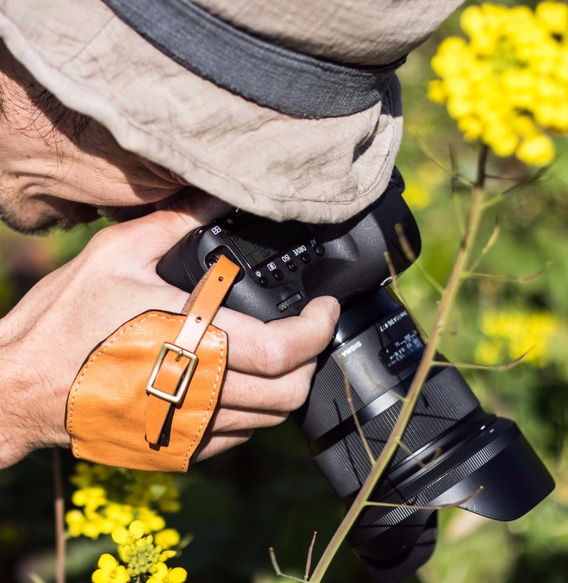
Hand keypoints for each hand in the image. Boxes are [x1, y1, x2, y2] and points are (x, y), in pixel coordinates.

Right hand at [0, 194, 339, 467]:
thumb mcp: (114, 255)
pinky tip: (238, 379)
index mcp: (191, 341)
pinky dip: (255, 408)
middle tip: (306, 328)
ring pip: (271, 417)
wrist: (22, 389)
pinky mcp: (178, 447)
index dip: (318, 328)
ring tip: (277, 350)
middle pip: (290, 391)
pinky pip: (240, 435)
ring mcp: (190, 427)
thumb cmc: (63, 324)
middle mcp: (198, 392)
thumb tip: (214, 196)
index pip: (284, 350)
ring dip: (286, 382)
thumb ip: (174, 223)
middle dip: (311, 358)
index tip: (324, 308)